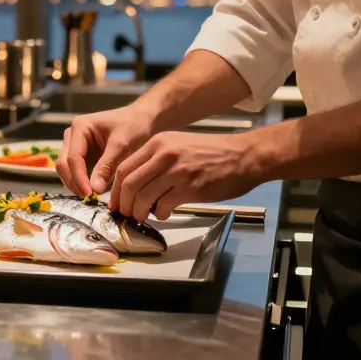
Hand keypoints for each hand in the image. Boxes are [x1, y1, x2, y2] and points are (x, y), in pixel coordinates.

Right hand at [58, 106, 156, 196]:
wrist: (141, 119)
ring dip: (76, 184)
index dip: (79, 178)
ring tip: (93, 196)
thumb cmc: (134, 125)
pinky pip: (76, 171)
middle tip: (90, 199)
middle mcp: (73, 135)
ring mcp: (76, 145)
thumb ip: (107, 166)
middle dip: (74, 182)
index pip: (73, 157)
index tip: (89, 194)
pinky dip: (81, 182)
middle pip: (64, 164)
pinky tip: (94, 191)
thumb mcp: (122, 145)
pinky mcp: (82, 155)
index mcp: (80, 126)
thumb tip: (95, 189)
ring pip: (66, 169)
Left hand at [109, 131, 263, 223]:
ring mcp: (177, 171)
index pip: (124, 168)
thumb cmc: (213, 154)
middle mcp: (164, 154)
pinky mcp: (190, 187)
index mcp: (158, 143)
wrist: (244, 155)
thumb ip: (157, 161)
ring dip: (139, 212)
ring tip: (142, 217)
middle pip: (129, 183)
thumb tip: (137, 184)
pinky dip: (159, 214)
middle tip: (125, 215)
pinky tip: (164, 213)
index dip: (115, 190)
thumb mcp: (179, 146)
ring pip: (143, 196)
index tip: (116, 203)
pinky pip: (163, 205)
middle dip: (123, 204)